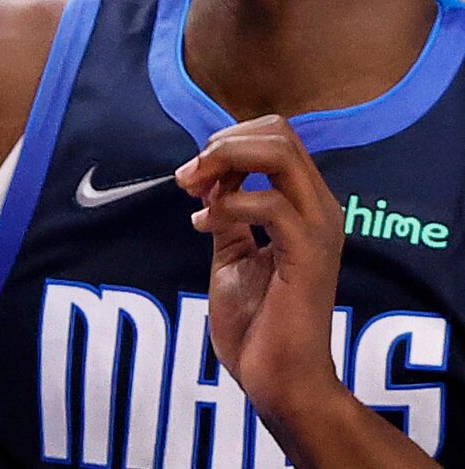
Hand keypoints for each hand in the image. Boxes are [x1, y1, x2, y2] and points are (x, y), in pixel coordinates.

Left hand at [181, 116, 352, 433]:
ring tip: (194, 191)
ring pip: (280, 152)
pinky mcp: (307, 256)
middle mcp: (319, 210)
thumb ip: (227, 213)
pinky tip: (205, 226)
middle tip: (189, 178)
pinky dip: (229, 204)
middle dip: (222, 142)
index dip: (227, 141)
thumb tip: (208, 177)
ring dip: (224, 161)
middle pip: (279, 131)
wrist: (277, 378)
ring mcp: (318, 230)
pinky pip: (269, 204)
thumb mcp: (233, 253)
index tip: (193, 175)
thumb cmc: (257, 322)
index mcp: (305, 206)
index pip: (276, 135)